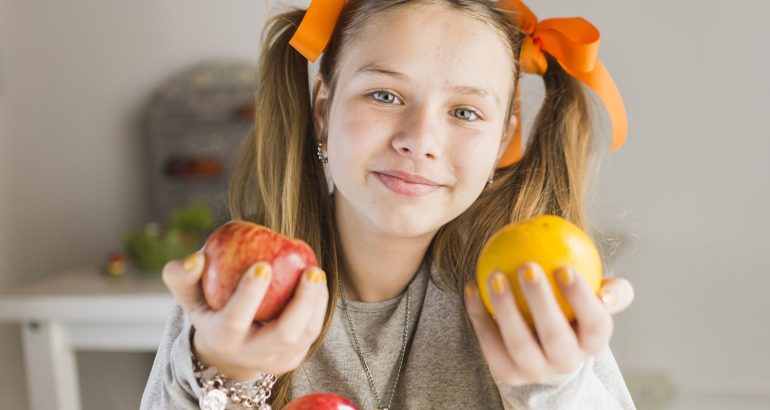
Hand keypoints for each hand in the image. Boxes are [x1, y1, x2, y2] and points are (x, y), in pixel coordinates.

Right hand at [161, 251, 328, 379]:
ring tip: (316, 272)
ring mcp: (274, 360)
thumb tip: (197, 259)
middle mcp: (249, 355)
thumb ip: (181, 275)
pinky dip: (318, 308)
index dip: (249, 294)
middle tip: (311, 270)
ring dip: (316, 304)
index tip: (262, 264)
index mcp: (221, 338)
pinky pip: (311, 334)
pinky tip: (318, 284)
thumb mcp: (188, 295)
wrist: (226, 351)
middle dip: (301, 303)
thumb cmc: (208, 310)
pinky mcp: (292, 359)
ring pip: (305, 335)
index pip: (235, 319)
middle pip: (283, 334)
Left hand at [464, 262, 634, 386]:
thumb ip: (611, 291)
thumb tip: (607, 290)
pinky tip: (472, 286)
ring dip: (505, 308)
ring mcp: (535, 371)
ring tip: (495, 275)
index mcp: (593, 343)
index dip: (583, 300)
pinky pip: (489, 342)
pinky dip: (478, 315)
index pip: (596, 324)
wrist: (546, 353)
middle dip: (542, 302)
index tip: (565, 268)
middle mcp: (566, 362)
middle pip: (556, 337)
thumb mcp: (596, 301)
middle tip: (528, 266)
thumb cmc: (573, 313)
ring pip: (519, 344)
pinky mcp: (506, 373)